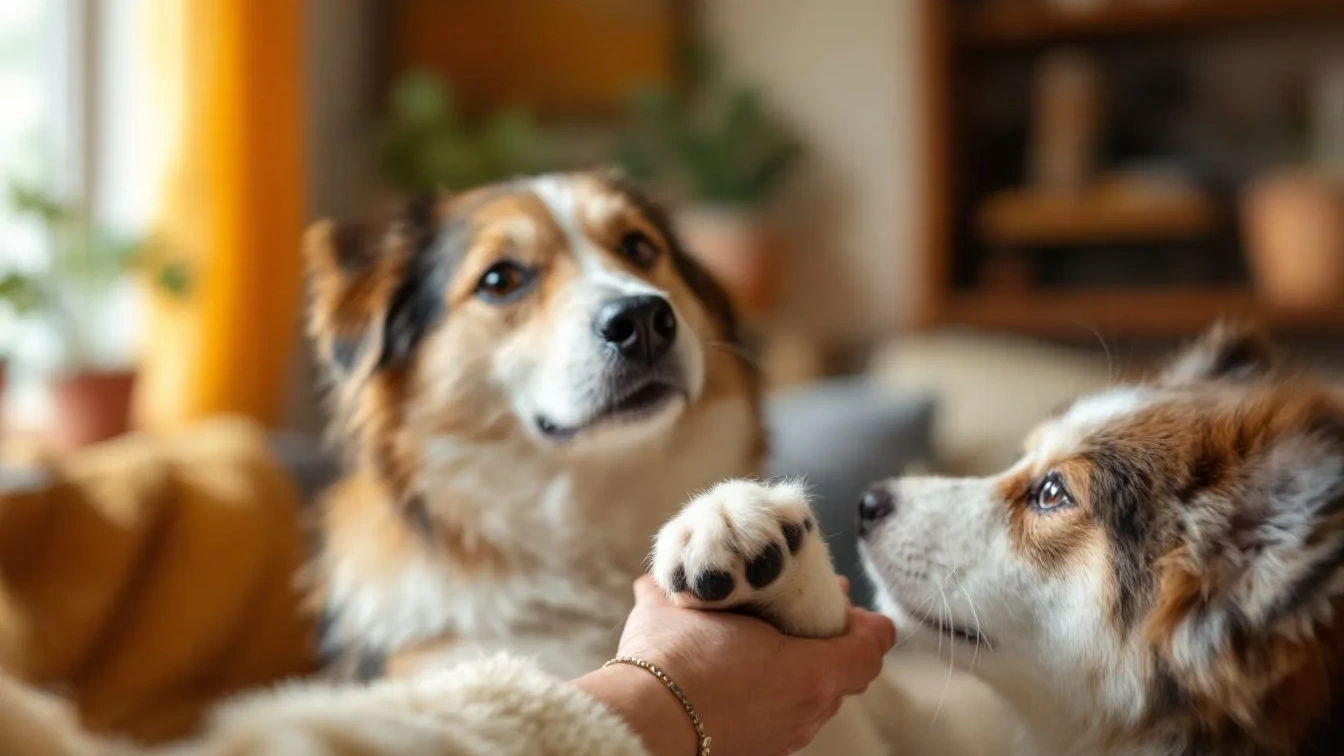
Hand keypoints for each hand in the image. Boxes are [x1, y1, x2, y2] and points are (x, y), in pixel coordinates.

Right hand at [575, 575, 894, 755]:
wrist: (644, 721)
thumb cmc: (678, 659)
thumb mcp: (688, 607)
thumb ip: (687, 588)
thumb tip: (656, 581)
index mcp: (810, 673)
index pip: (868, 647)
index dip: (865, 622)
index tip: (847, 601)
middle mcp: (807, 710)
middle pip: (842, 671)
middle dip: (828, 638)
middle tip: (807, 607)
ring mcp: (784, 736)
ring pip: (813, 698)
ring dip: (800, 667)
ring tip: (770, 640)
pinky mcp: (760, 749)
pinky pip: (783, 716)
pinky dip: (772, 692)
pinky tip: (739, 672)